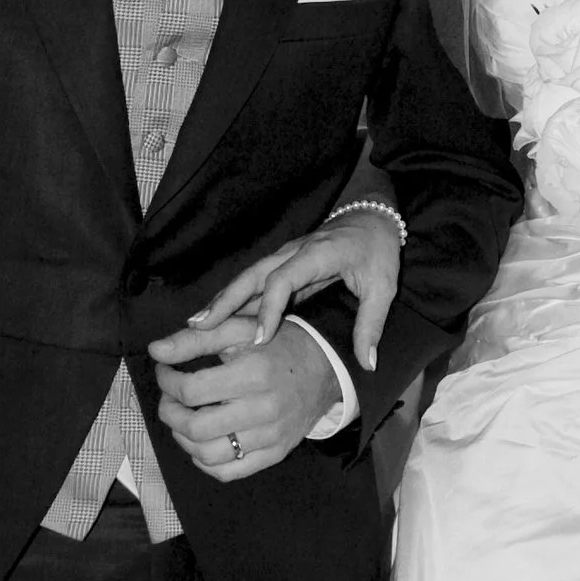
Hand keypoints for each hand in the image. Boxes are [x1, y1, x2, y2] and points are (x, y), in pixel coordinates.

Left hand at [152, 317, 338, 477]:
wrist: (326, 367)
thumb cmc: (278, 344)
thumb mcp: (238, 330)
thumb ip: (195, 339)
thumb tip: (155, 351)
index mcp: (252, 374)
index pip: (190, 390)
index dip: (167, 381)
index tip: (165, 371)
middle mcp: (262, 410)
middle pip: (195, 428)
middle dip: (169, 413)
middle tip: (169, 399)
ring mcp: (270, 437)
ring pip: (208, 455)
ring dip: (183, 439)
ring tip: (183, 420)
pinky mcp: (275, 453)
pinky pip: (230, 471)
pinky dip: (205, 462)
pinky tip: (202, 442)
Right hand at [163, 208, 405, 373]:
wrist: (372, 217)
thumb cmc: (377, 250)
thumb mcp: (383, 287)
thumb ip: (372, 324)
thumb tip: (368, 364)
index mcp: (317, 255)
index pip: (283, 281)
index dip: (269, 309)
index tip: (260, 338)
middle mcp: (293, 253)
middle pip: (252, 276)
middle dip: (225, 301)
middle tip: (200, 327)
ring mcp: (285, 256)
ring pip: (247, 278)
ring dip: (222, 300)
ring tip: (196, 325)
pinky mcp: (283, 263)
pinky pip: (254, 282)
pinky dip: (233, 299)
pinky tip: (217, 317)